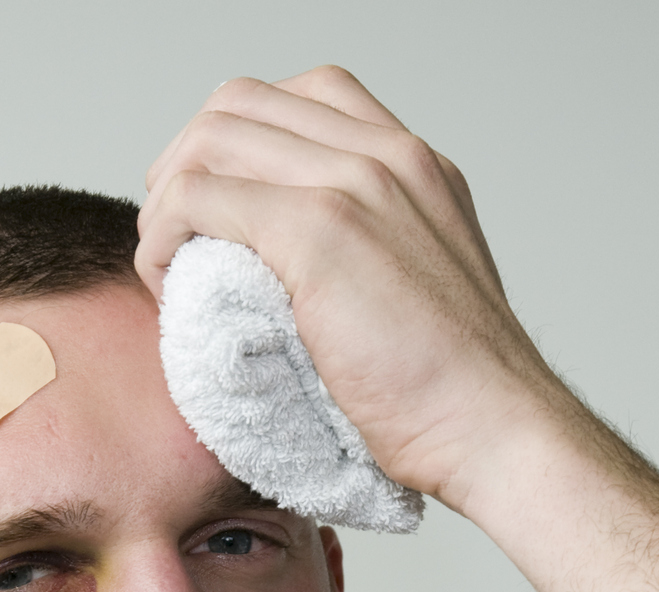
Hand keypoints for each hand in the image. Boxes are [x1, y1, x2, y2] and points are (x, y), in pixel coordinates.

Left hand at [136, 67, 577, 511]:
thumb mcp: (423, 292)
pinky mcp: (320, 229)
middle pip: (242, 104)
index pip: (304, 96)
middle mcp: (389, 156)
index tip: (216, 206)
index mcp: (417, 164)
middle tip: (172, 233)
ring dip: (166, 199)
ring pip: (210, 142)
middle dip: (186, 160)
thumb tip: (294, 273)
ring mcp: (357, 183)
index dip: (238, 142)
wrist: (495, 428)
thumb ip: (376, 254)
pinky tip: (171, 286)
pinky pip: (198, 198)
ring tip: (168, 264)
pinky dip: (163, 237)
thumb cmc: (458, 392)